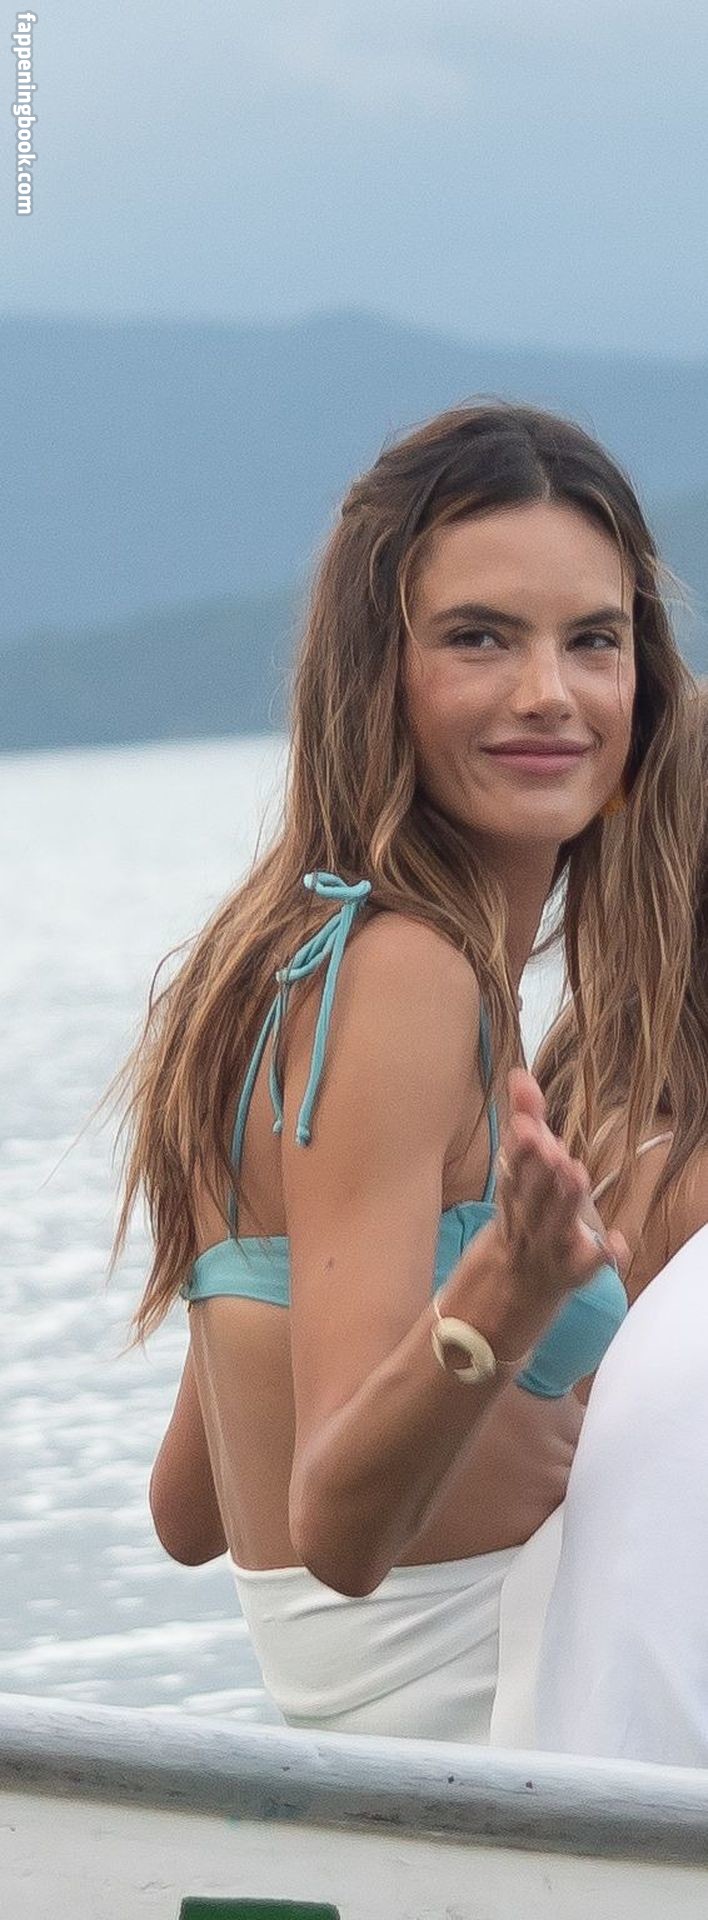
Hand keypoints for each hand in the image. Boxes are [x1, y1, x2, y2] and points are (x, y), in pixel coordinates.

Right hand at [493, 1067, 627, 1310]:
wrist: (503, 1298)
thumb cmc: (519, 1226)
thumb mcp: (517, 1177)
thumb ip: (525, 1124)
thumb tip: (522, 1076)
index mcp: (513, 1200)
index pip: (512, 1173)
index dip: (519, 1151)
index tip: (525, 1127)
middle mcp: (527, 1224)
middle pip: (530, 1198)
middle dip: (538, 1171)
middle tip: (551, 1146)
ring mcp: (547, 1252)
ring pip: (554, 1227)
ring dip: (564, 1202)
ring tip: (576, 1172)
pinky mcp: (568, 1277)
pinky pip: (584, 1270)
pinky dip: (598, 1257)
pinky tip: (615, 1242)